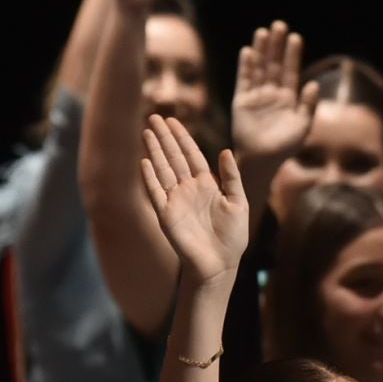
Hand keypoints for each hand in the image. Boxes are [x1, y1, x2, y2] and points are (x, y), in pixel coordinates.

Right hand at [141, 115, 248, 283]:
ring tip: (147, 132)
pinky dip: (150, 177)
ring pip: (162, 170)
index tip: (173, 121)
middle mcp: (188, 190)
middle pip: (173, 158)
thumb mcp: (238, 203)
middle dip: (164, 137)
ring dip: (154, 151)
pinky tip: (144, 161)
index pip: (191, 155)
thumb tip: (225, 151)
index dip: (182, 138)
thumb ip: (232, 177)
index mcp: (206, 185)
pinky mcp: (166, 215)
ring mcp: (176, 201)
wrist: (220, 264)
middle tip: (154, 117)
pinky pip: (155, 193)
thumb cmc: (232, 238)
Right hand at [231, 21, 319, 164]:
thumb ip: (308, 105)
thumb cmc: (285, 147)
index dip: (292, 54)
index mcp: (288, 98)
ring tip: (263, 32)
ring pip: (259, 68)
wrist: (262, 160)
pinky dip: (246, 66)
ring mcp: (257, 96)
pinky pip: (244, 80)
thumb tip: (314, 84)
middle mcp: (272, 93)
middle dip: (276, 46)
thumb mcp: (303, 126)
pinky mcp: (242, 101)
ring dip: (261, 50)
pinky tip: (248, 51)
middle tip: (279, 25)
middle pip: (274, 64)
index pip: (290, 71)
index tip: (295, 37)